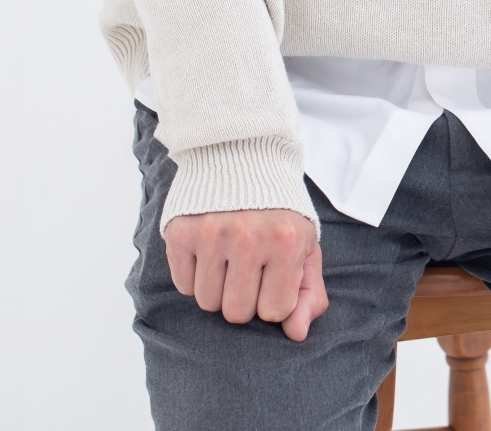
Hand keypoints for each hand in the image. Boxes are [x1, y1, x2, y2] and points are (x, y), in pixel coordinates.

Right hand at [164, 209, 327, 341]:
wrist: (241, 156)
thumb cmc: (278, 210)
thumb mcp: (305, 245)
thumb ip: (309, 293)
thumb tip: (296, 334)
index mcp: (286, 241)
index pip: (274, 311)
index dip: (274, 298)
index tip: (273, 274)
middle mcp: (248, 237)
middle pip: (236, 312)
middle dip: (244, 297)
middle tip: (249, 267)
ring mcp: (211, 234)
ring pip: (208, 303)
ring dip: (218, 289)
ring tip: (228, 257)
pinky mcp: (180, 232)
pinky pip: (184, 285)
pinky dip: (195, 276)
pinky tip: (208, 251)